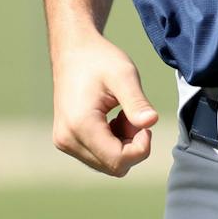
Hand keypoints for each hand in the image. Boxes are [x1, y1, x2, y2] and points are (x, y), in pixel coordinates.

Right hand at [49, 31, 157, 176]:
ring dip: (124, 143)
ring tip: (123, 114)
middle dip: (133, 145)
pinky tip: (114, 118)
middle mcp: (67, 140)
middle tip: (134, 114)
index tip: (145, 121)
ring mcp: (65, 143)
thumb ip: (137, 101)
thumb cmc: (100, 60)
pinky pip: (99, 156)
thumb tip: (152, 122)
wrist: (74, 52)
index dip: (141, 147)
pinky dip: (114, 142)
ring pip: (108, 163)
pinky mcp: (67, 141)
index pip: (118, 160)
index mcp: (80, 125)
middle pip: (114, 166)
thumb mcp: (124, 75)